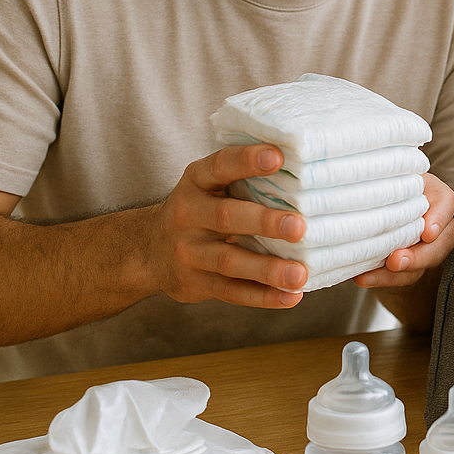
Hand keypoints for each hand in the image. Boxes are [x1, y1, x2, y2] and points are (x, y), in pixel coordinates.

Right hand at [150, 144, 311, 308]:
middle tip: (299, 226)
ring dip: (267, 269)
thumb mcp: (207, 185)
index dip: (247, 160)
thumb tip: (305, 174)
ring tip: (299, 273)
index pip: (221, 165)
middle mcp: (188, 214)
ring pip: (230, 261)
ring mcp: (189, 252)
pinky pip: (231, 292)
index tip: (278, 156)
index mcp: (196, 182)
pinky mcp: (195, 283)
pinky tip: (290, 296)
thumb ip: (242, 179)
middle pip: (226, 217)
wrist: (147, 251)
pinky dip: (263, 296)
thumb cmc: (199, 210)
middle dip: (263, 221)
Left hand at [354, 173, 453, 287]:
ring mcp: (429, 245)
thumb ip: (379, 190)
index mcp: (431, 192)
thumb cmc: (381, 192)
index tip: (427, 233)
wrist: (376, 217)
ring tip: (370, 275)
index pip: (446, 202)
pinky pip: (405, 278)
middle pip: (443, 240)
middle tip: (396, 261)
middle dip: (420, 255)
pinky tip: (363, 278)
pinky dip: (382, 279)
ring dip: (398, 273)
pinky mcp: (415, 267)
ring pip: (425, 263)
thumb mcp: (383, 184)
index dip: (439, 217)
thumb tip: (354, 192)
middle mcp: (436, 219)